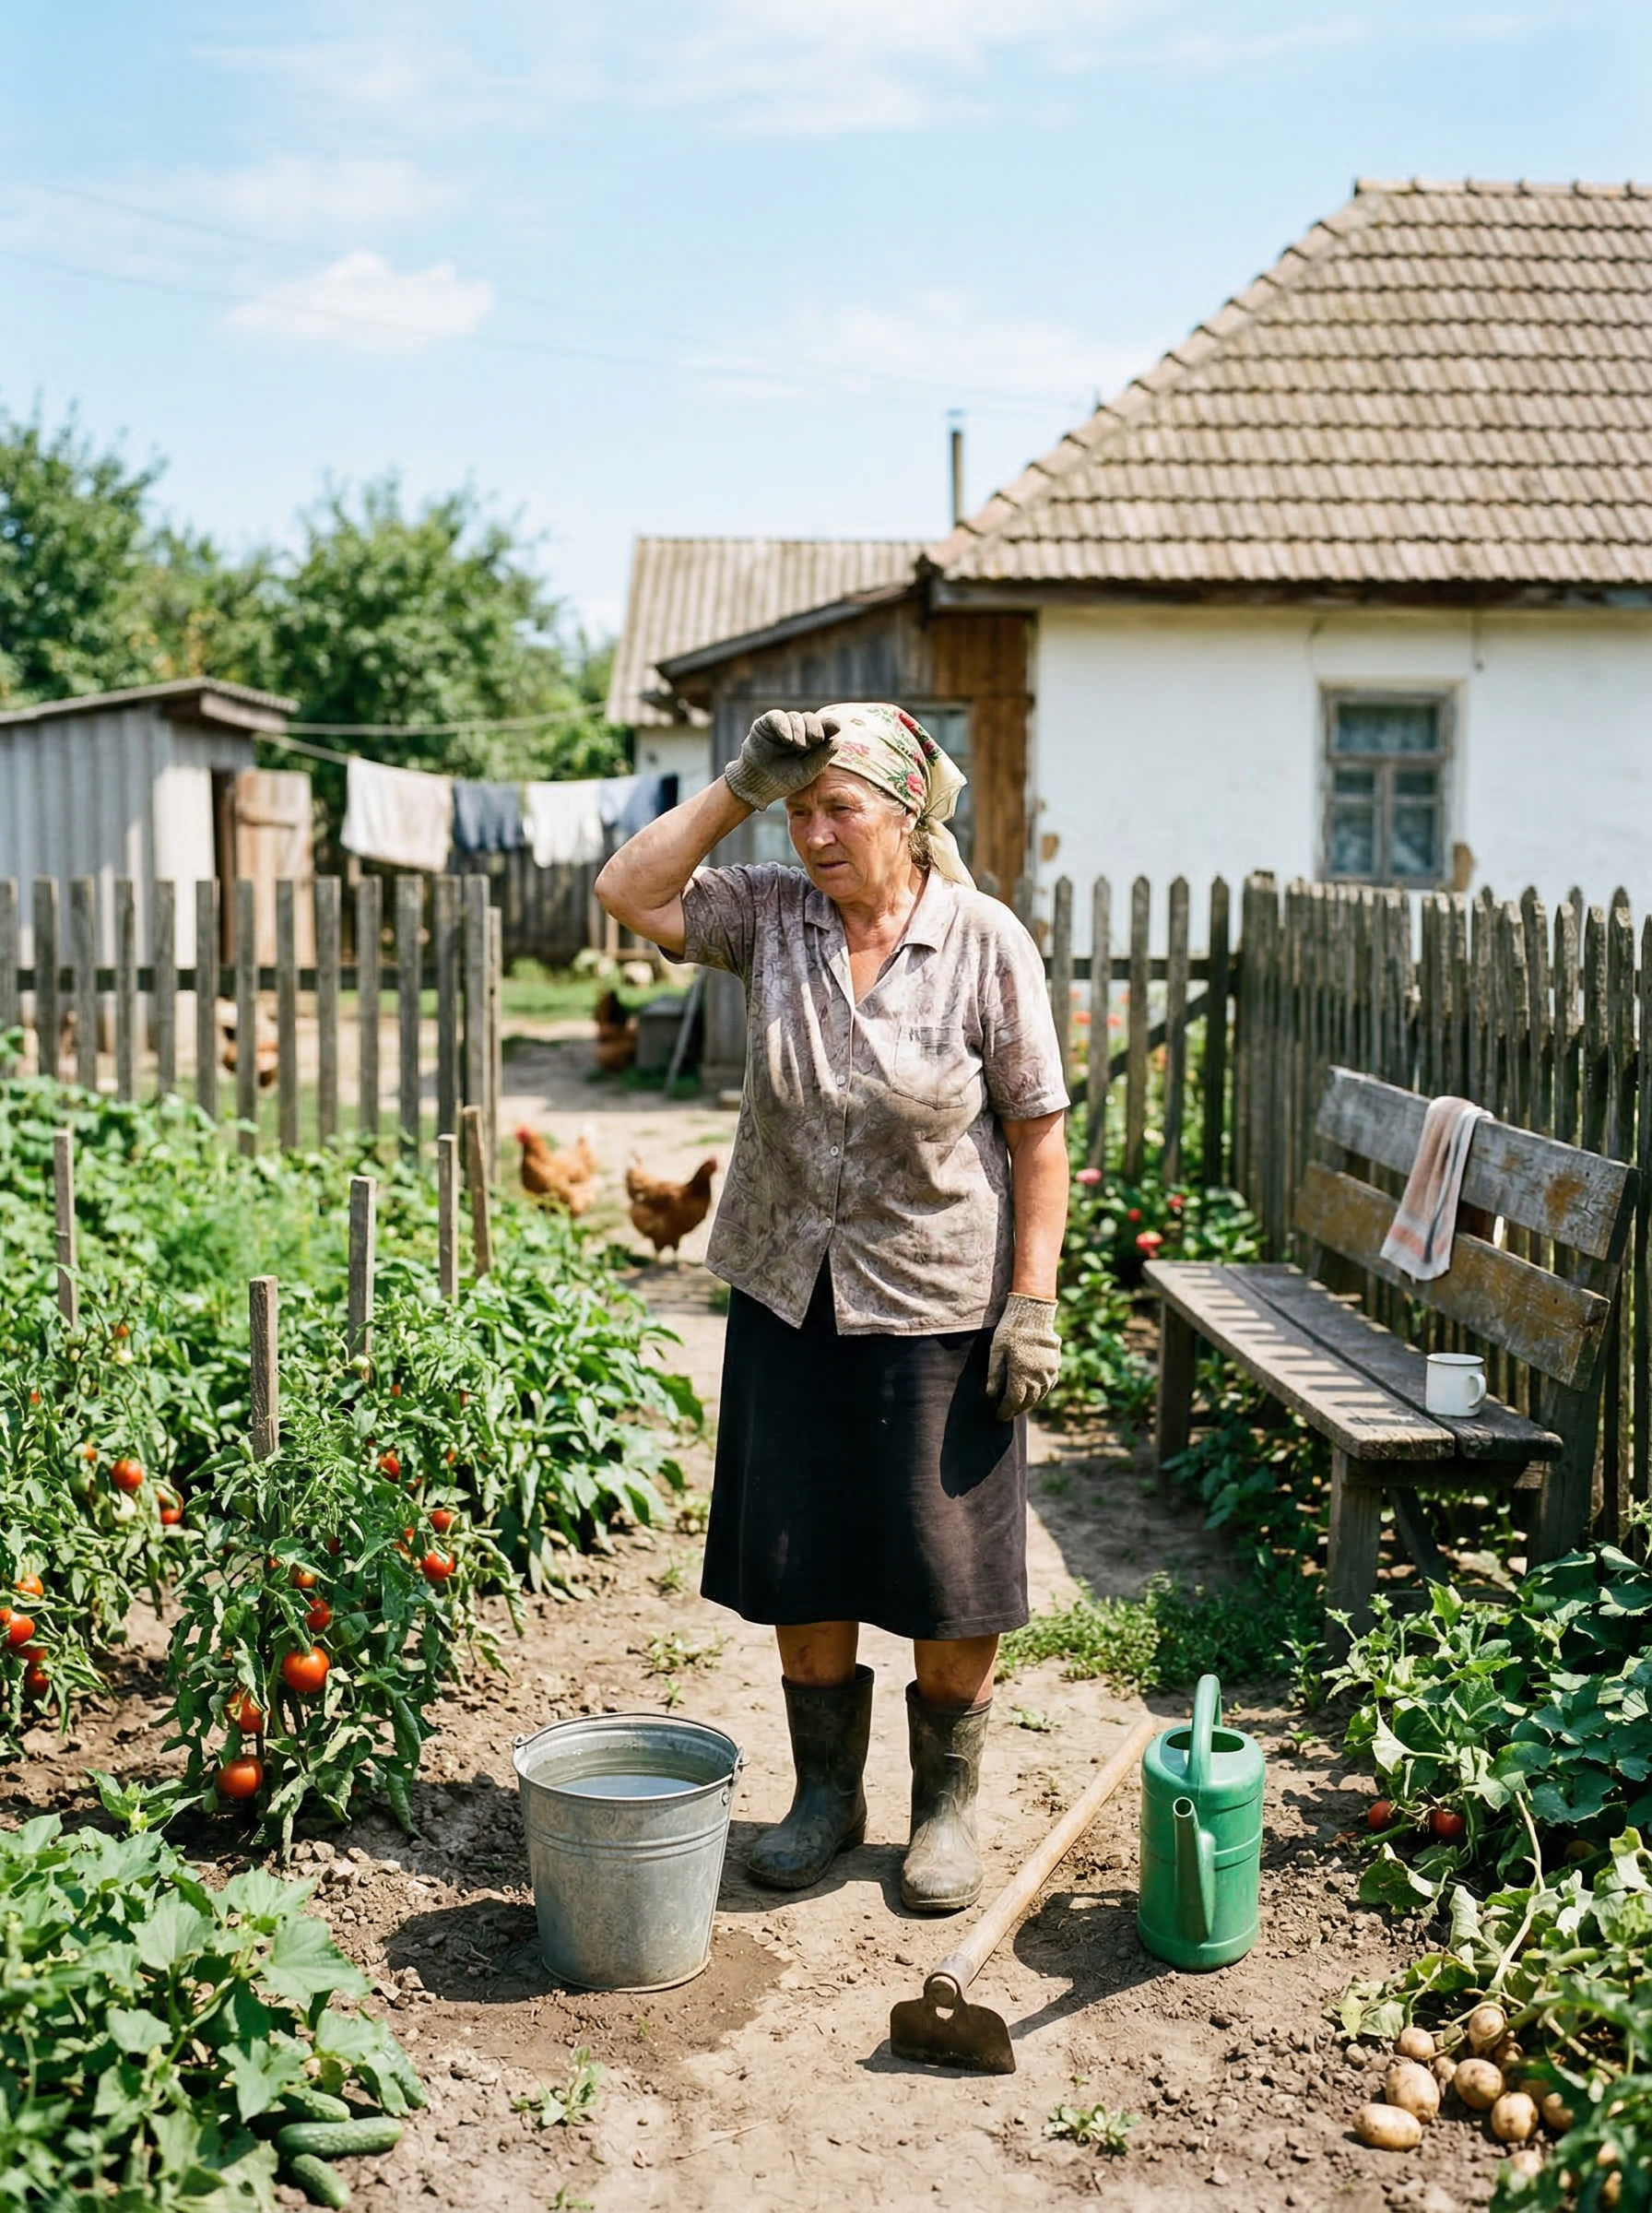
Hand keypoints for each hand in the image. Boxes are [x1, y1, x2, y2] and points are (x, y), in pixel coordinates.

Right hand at [724, 709, 838, 811]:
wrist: (759, 786)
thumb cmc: (784, 780)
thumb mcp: (808, 771)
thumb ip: (823, 756)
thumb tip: (838, 738)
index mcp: (810, 741)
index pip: (823, 726)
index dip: (830, 724)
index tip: (836, 727)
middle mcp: (797, 731)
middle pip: (811, 718)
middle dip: (815, 727)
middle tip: (814, 741)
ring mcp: (781, 726)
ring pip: (795, 717)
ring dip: (800, 730)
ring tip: (797, 746)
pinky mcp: (765, 724)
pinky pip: (777, 717)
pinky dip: (784, 725)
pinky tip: (787, 739)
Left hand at [986, 1294, 1060, 1419]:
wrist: (1033, 1313)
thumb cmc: (1010, 1331)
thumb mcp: (996, 1352)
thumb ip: (994, 1375)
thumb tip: (991, 1395)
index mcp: (1021, 1375)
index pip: (1013, 1401)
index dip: (1005, 1411)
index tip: (999, 1417)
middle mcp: (1037, 1377)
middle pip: (1028, 1401)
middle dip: (1017, 1408)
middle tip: (1009, 1412)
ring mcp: (1049, 1371)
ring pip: (1041, 1394)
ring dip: (1031, 1401)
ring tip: (1021, 1404)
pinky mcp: (1056, 1364)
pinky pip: (1050, 1384)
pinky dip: (1042, 1391)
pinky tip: (1036, 1391)